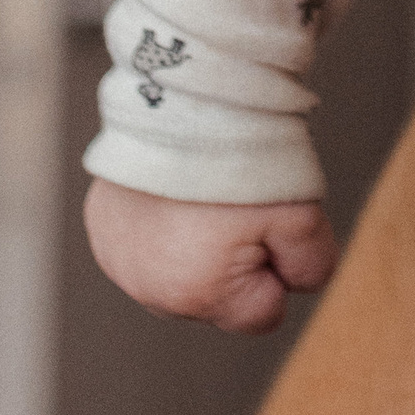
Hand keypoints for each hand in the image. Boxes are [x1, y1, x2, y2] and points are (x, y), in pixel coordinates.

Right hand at [83, 180, 337, 336]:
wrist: (185, 100)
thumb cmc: (242, 160)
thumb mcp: (304, 219)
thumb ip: (310, 269)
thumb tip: (295, 286)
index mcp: (198, 298)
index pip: (264, 313)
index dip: (278, 267)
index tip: (267, 225)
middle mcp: (150, 292)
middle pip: (220, 299)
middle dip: (236, 263)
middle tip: (235, 206)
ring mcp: (120, 262)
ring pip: (183, 274)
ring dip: (197, 248)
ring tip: (203, 196)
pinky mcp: (103, 230)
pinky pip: (147, 246)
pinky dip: (163, 225)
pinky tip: (173, 191)